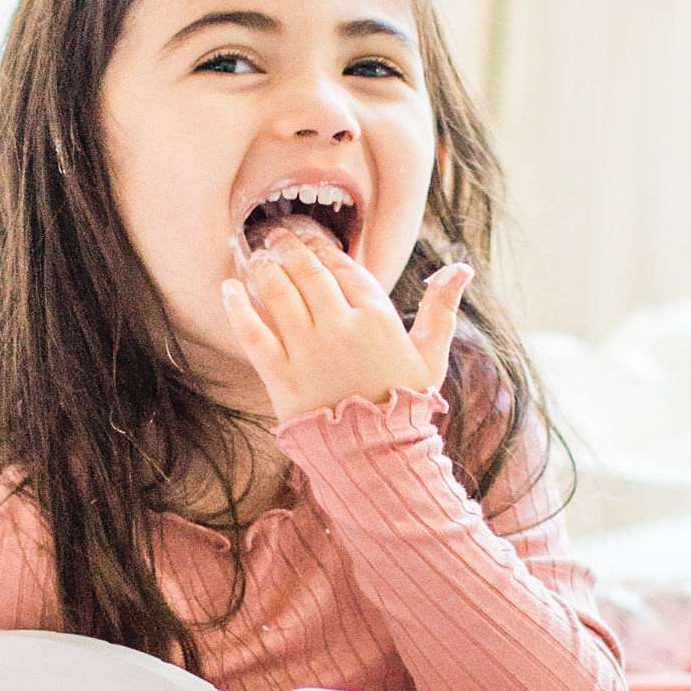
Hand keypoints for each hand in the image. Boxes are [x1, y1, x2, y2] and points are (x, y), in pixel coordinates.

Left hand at [220, 246, 470, 427]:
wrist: (374, 455)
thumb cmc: (403, 403)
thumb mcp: (431, 356)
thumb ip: (442, 308)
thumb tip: (462, 267)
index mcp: (377, 318)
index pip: (345, 268)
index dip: (325, 249)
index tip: (313, 240)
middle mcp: (340, 327)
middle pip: (308, 272)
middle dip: (290, 246)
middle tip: (278, 235)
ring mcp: (307, 350)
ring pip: (278, 292)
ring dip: (265, 267)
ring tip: (259, 255)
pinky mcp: (280, 374)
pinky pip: (252, 331)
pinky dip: (236, 306)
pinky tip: (228, 288)